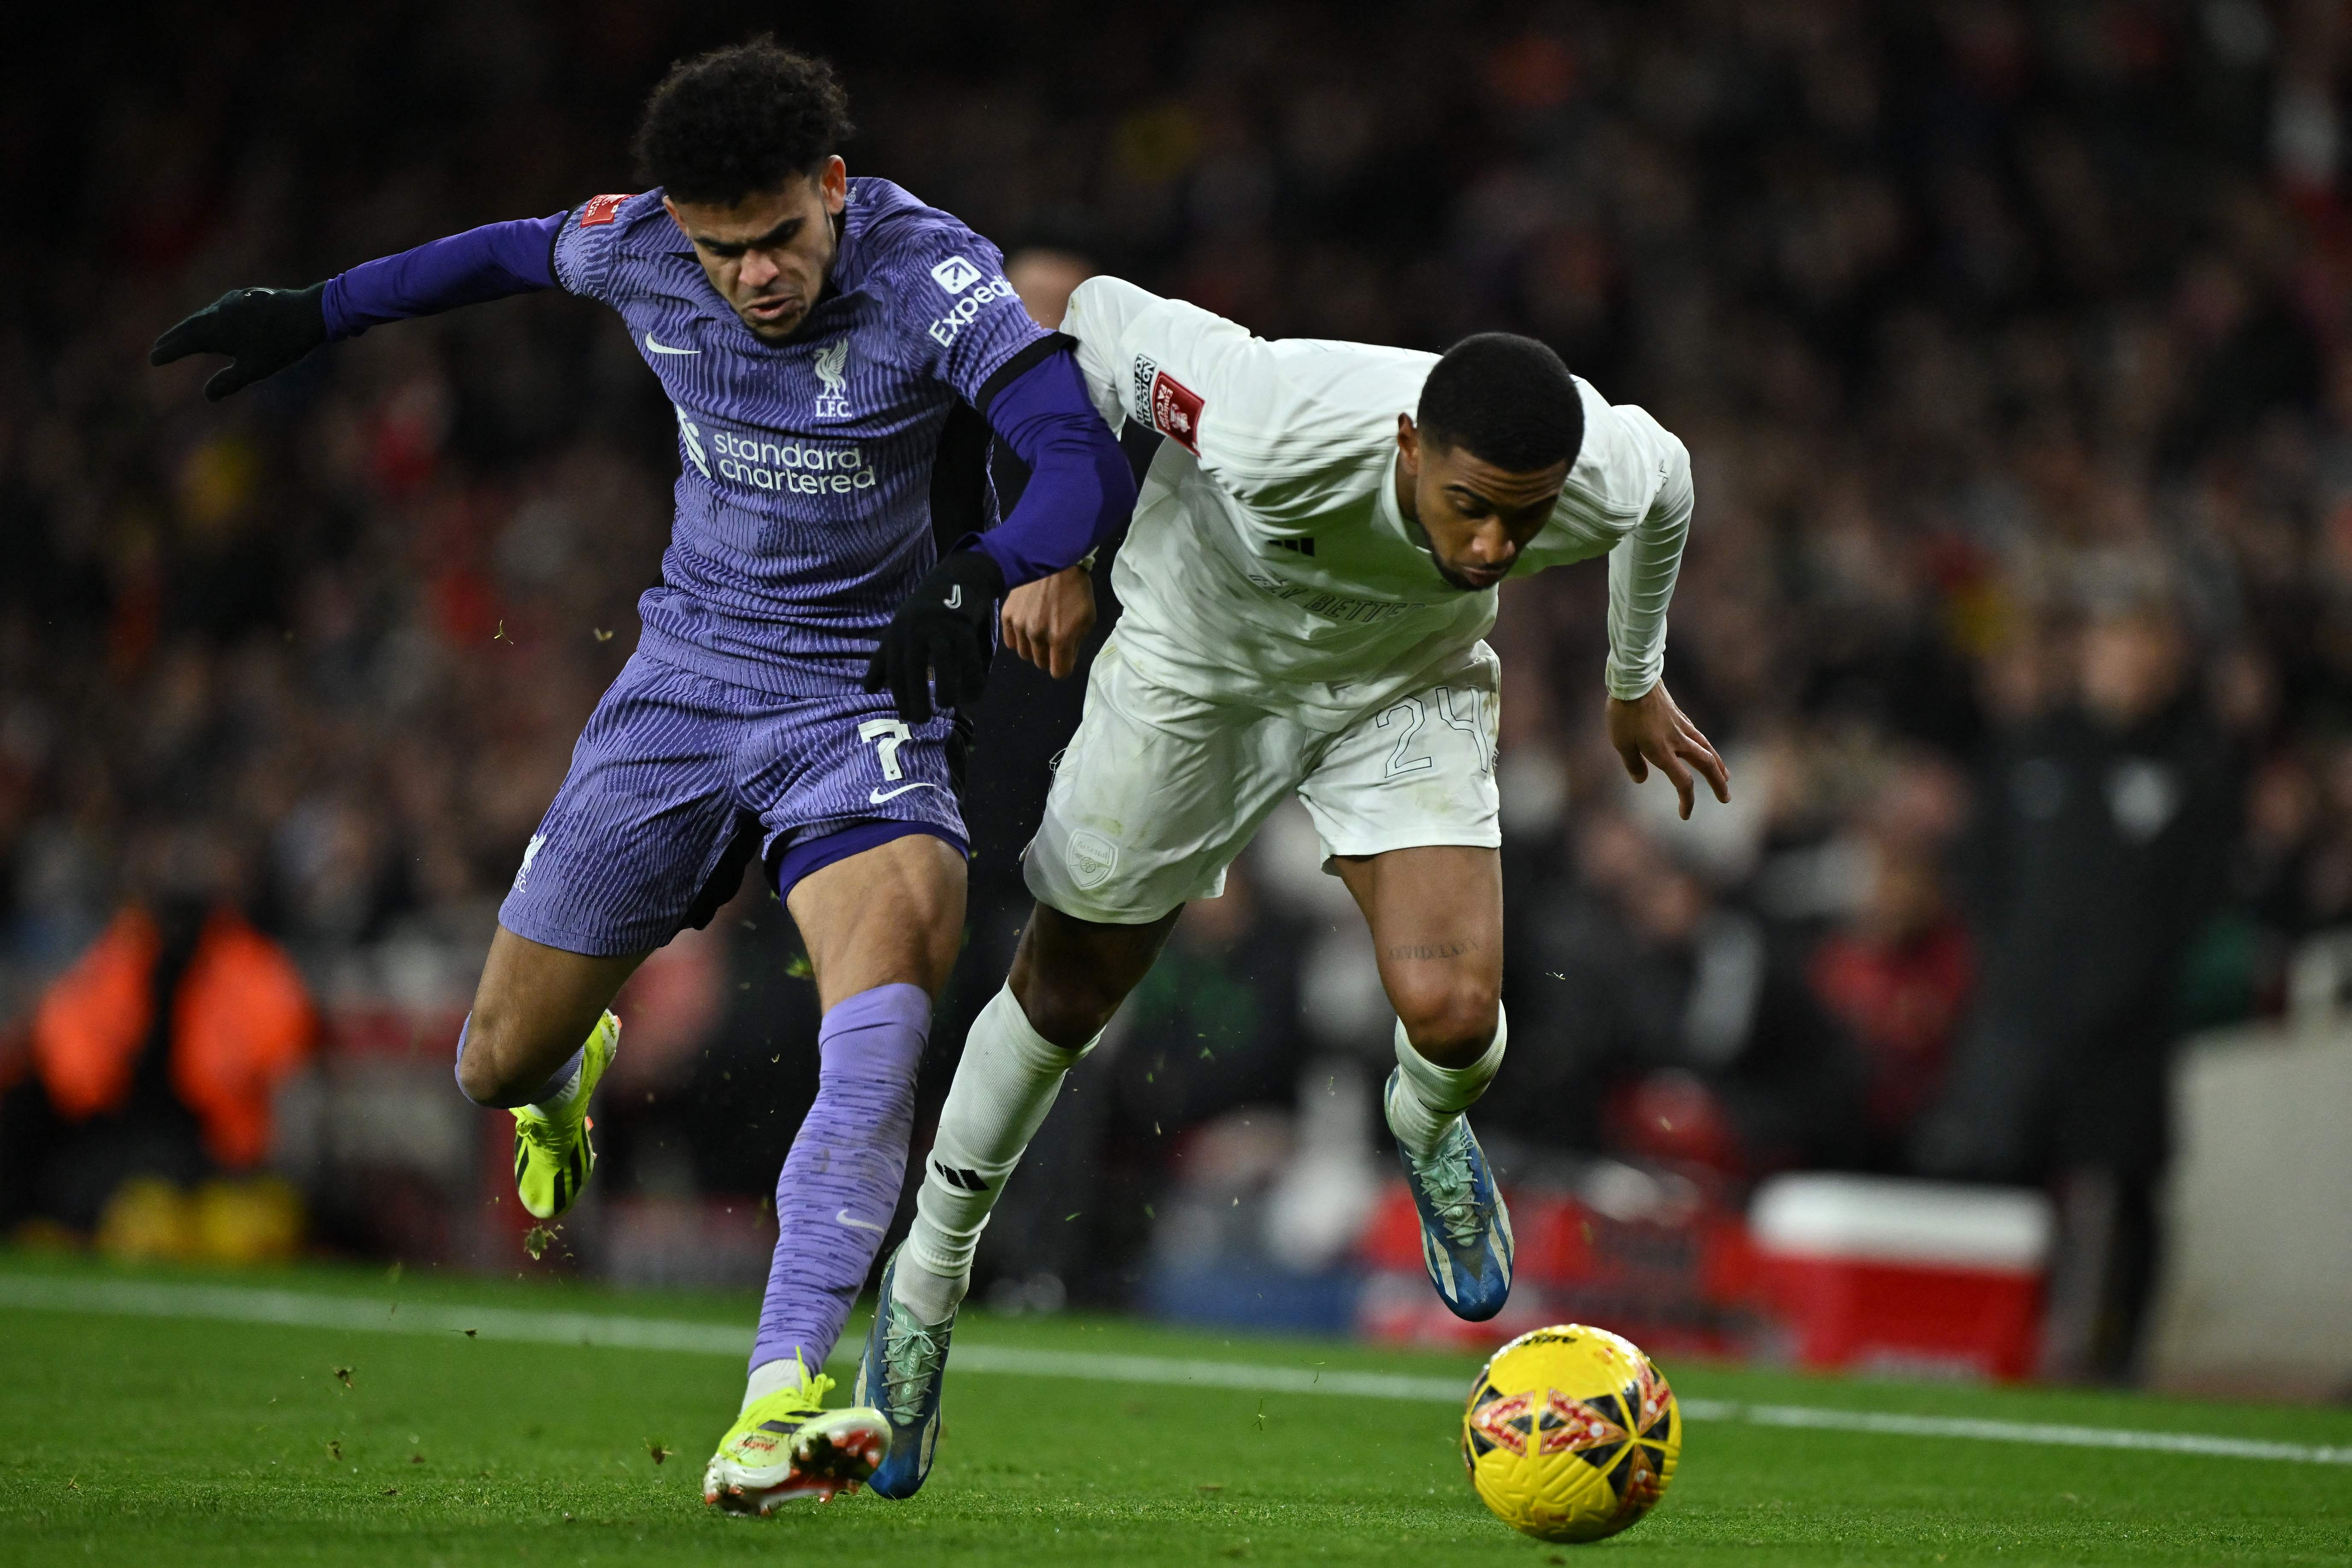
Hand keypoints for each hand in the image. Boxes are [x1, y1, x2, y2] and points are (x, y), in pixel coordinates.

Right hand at [150, 283, 329, 400]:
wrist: (307, 313)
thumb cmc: (281, 344)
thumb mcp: (254, 369)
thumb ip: (229, 382)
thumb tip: (208, 396)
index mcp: (215, 330)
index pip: (185, 343)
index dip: (169, 352)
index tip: (154, 360)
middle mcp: (218, 312)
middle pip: (190, 326)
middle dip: (174, 338)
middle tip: (159, 346)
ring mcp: (232, 302)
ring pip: (205, 315)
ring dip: (191, 326)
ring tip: (183, 336)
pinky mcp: (247, 297)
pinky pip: (220, 309)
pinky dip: (210, 318)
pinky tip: (215, 322)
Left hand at [864, 549, 1004, 721]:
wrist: (957, 577)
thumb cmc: (926, 612)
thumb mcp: (900, 631)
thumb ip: (884, 659)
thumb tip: (868, 688)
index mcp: (898, 633)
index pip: (894, 670)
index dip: (899, 696)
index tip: (907, 716)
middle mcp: (915, 628)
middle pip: (913, 667)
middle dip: (916, 697)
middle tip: (922, 720)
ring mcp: (940, 625)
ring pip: (942, 661)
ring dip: (944, 687)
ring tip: (946, 706)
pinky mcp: (964, 624)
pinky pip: (969, 656)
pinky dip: (972, 677)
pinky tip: (972, 693)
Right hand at [999, 563, 1096, 677]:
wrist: (1053, 560)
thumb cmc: (1076, 589)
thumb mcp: (1088, 618)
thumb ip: (1076, 644)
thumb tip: (1066, 659)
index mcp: (1060, 637)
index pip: (1058, 672)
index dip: (1063, 667)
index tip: (1065, 658)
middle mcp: (1037, 635)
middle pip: (1040, 664)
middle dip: (1049, 656)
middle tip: (1054, 639)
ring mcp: (1020, 626)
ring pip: (1024, 654)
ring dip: (1033, 648)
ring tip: (1040, 630)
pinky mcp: (1007, 616)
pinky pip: (1010, 642)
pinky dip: (1019, 639)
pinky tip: (1027, 626)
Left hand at [1606, 682, 1729, 819]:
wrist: (1635, 680)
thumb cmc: (1624, 712)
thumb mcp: (1621, 742)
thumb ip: (1632, 764)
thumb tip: (1641, 780)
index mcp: (1663, 751)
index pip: (1683, 782)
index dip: (1687, 801)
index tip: (1685, 815)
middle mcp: (1677, 741)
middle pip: (1706, 765)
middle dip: (1718, 783)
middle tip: (1726, 798)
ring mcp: (1681, 727)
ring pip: (1707, 749)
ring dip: (1718, 765)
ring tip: (1726, 776)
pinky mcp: (1680, 716)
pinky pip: (1698, 736)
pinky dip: (1706, 748)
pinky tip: (1705, 750)